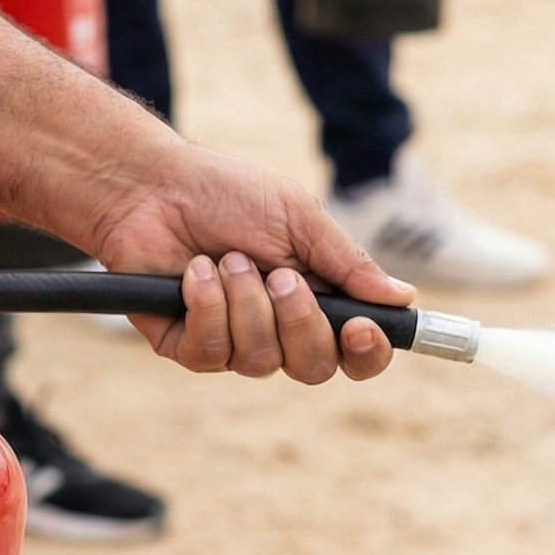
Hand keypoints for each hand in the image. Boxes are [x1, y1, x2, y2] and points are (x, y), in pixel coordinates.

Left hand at [86, 143, 412, 382]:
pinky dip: (207, 306)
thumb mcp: (298, 217)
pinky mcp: (187, 345)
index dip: (367, 352)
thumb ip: (347, 262)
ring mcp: (232, 341)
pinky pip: (212, 353)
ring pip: (261, 361)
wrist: (152, 186)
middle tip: (279, 274)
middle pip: (314, 367)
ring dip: (246, 303)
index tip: (361, 327)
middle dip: (299, 321)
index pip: (355, 351)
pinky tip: (195, 272)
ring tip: (226, 258)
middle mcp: (278, 328)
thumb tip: (403, 298)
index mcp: (315, 298)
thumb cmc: (226, 194)